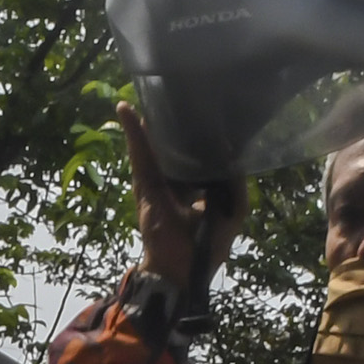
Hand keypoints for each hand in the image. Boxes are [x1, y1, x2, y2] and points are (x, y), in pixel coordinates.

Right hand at [115, 101, 241, 286]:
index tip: (203, 106)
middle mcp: (177, 180)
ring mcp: (158, 182)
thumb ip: (236, 182)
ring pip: (153, 145)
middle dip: (170, 121)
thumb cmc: (209, 246)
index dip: (198, 131)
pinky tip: (127, 112)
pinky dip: (133, 134)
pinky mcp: (145, 186)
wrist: (181, 272)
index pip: (198, 152)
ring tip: (145, 92)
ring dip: (146, 121)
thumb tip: (234, 151)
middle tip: (172, 91)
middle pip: (173, 144)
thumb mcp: (233, 210)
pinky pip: (140, 156)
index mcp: (198, 184)